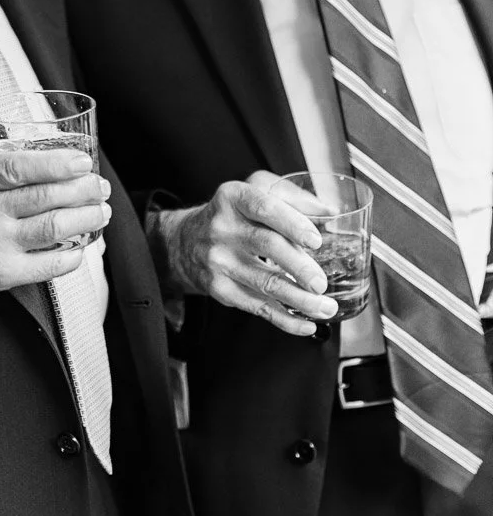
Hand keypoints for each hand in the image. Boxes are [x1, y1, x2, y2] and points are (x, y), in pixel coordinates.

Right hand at [0, 147, 110, 319]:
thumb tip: (18, 143)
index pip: (20, 167)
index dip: (57, 163)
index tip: (81, 160)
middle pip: (45, 197)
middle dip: (82, 189)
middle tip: (98, 184)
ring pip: (53, 229)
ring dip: (85, 218)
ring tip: (99, 210)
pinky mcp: (1, 274)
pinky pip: (47, 265)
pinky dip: (72, 254)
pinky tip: (82, 244)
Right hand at [150, 170, 337, 335]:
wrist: (186, 242)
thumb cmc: (233, 215)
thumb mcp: (254, 192)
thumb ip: (292, 198)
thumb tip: (330, 211)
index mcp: (234, 197)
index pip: (265, 207)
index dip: (292, 224)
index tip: (316, 240)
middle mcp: (222, 227)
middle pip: (267, 246)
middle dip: (300, 268)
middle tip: (322, 283)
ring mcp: (218, 260)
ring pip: (265, 283)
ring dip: (300, 300)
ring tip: (325, 307)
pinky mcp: (219, 288)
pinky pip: (257, 308)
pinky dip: (285, 320)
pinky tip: (306, 324)